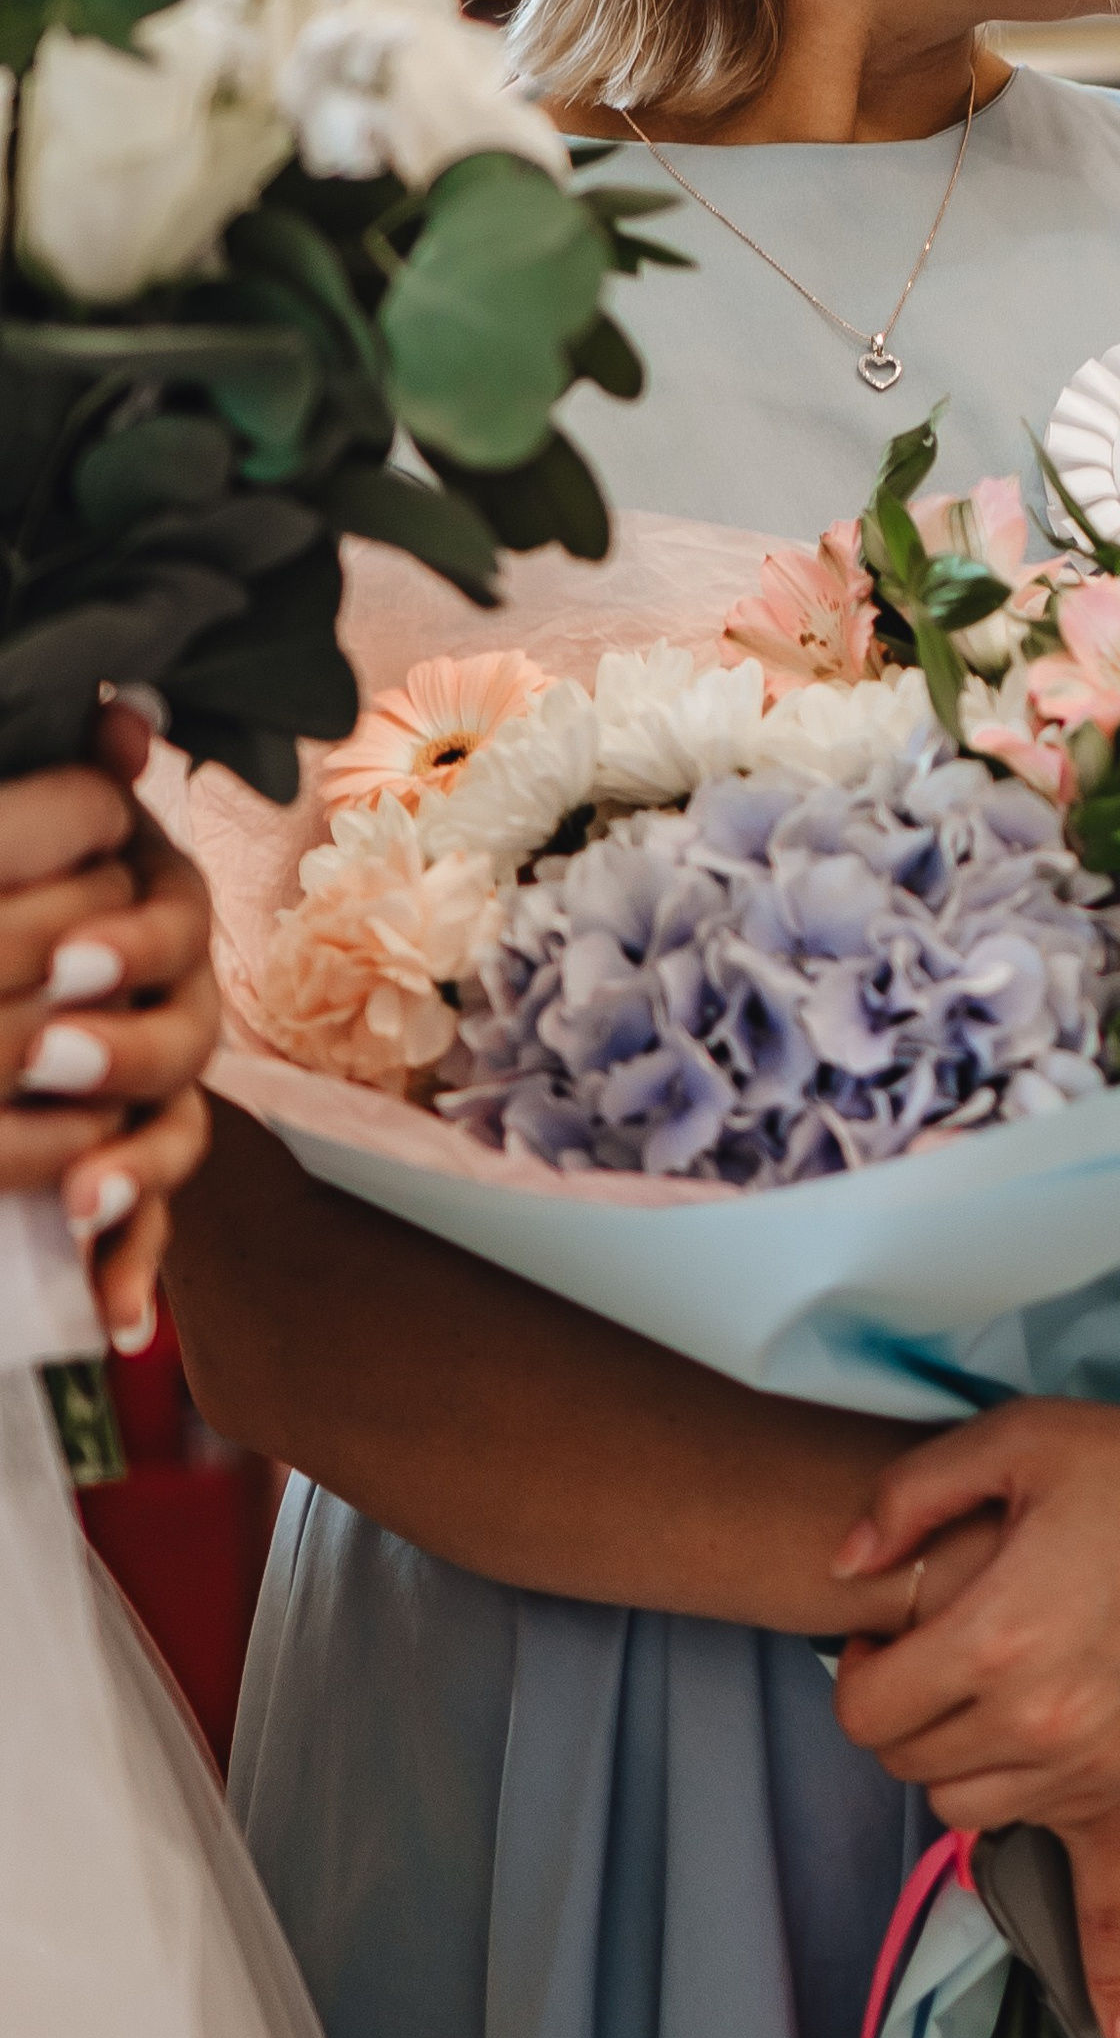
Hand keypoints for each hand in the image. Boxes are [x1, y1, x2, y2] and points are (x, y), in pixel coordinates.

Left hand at [0, 716, 217, 1354]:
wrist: (5, 968)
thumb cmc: (20, 888)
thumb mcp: (26, 843)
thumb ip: (74, 793)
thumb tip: (126, 714)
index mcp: (148, 913)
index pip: (170, 927)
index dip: (129, 948)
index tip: (67, 962)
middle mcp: (167, 1001)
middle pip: (183, 1037)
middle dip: (121, 1054)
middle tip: (46, 1059)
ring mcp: (149, 1094)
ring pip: (175, 1135)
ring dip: (133, 1171)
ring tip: (78, 1202)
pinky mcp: (121, 1172)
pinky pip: (146, 1228)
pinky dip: (130, 1274)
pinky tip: (112, 1323)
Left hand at [827, 1391, 1119, 1833]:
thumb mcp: (1016, 1441)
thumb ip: (908, 1497)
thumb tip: (848, 1562)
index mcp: (995, 1639)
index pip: (864, 1713)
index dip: (856, 1669)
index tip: (886, 1635)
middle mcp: (1038, 1720)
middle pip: (905, 1764)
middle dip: (896, 1712)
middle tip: (928, 1657)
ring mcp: (1093, 1759)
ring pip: (963, 1806)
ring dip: (950, 1756)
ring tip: (979, 1692)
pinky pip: (1037, 1813)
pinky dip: (1016, 1777)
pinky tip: (1038, 1712)